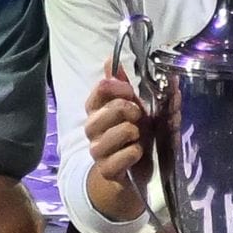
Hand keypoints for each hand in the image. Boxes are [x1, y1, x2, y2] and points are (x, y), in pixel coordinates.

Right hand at [82, 66, 151, 218]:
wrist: (131, 174)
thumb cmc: (132, 135)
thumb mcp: (132, 107)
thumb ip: (122, 84)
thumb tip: (111, 57)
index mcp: (97, 109)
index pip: (100, 89)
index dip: (119, 87)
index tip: (131, 92)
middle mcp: (92, 129)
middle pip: (106, 111)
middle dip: (128, 110)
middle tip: (139, 116)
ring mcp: (97, 151)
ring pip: (113, 135)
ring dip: (131, 133)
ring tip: (138, 136)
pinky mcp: (106, 171)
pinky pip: (118, 159)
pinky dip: (132, 154)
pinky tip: (137, 153)